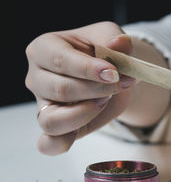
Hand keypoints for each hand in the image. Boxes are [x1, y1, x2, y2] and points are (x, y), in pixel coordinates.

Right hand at [25, 22, 135, 154]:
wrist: (113, 74)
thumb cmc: (105, 52)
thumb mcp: (112, 37)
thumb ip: (115, 39)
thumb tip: (120, 43)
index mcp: (45, 48)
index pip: (60, 61)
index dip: (89, 70)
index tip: (115, 74)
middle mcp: (37, 77)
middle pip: (61, 90)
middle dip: (98, 90)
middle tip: (121, 84)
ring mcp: (43, 104)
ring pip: (52, 120)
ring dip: (85, 113)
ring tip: (104, 101)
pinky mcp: (56, 126)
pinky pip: (48, 143)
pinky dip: (61, 144)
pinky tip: (79, 134)